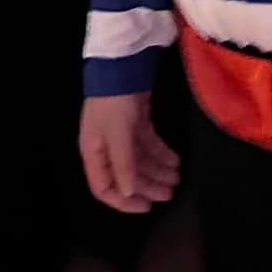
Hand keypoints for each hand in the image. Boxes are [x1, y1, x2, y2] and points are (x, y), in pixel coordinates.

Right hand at [80, 93, 180, 214]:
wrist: (121, 65)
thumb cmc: (115, 103)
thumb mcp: (118, 136)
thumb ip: (123, 165)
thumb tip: (127, 193)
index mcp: (94, 153)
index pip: (104, 187)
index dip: (123, 202)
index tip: (146, 207)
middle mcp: (106, 146)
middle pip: (127, 175)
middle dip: (148, 185)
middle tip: (170, 193)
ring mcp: (121, 133)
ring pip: (140, 160)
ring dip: (158, 170)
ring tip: (177, 177)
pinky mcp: (136, 120)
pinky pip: (149, 143)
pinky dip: (161, 153)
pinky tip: (174, 160)